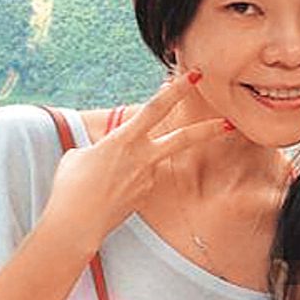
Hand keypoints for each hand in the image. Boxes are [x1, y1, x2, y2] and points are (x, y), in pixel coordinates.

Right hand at [41, 72, 239, 248]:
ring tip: (101, 183)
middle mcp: (141, 157)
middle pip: (183, 139)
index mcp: (123, 139)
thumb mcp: (81, 155)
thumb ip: (104, 146)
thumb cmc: (70, 186)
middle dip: (208, 129)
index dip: (176, 90)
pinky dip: (124, 182)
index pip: (155, 108)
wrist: (75, 223)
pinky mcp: (146, 194)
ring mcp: (147, 177)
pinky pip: (138, 180)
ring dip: (128, 167)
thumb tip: (112, 150)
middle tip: (229, 121)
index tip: (194, 76)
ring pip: (148, 160)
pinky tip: (105, 195)